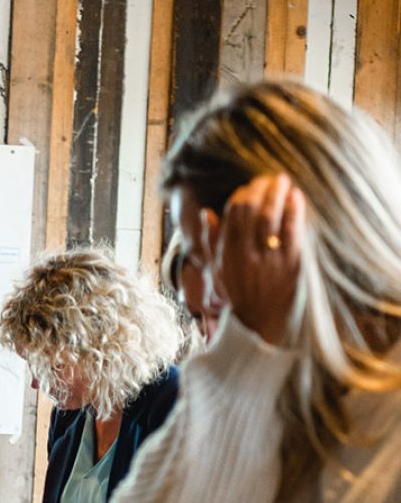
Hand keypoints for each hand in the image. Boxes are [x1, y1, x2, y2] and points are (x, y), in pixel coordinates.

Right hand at [215, 174, 304, 344]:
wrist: (257, 324)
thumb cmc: (238, 295)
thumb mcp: (218, 270)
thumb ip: (213, 241)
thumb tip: (206, 212)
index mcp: (227, 254)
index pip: (233, 213)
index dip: (242, 194)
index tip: (250, 187)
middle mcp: (245, 254)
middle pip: (251, 209)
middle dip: (260, 188)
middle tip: (269, 178)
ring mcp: (268, 259)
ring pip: (271, 216)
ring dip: (277, 193)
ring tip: (283, 180)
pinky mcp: (290, 264)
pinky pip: (291, 230)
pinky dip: (294, 210)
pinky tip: (296, 197)